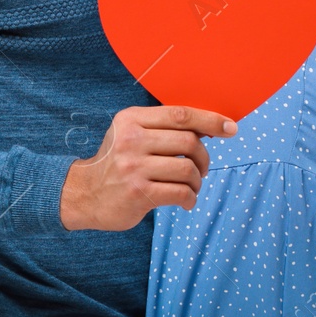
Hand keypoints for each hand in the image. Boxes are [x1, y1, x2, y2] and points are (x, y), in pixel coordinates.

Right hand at [60, 105, 237, 231]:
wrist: (84, 194)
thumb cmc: (117, 163)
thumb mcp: (130, 134)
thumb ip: (162, 128)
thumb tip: (208, 128)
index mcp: (131, 119)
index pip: (180, 114)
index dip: (210, 120)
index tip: (230, 128)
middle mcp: (131, 139)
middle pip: (189, 141)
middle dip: (204, 157)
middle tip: (201, 169)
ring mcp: (134, 167)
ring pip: (188, 168)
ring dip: (197, 181)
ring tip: (190, 186)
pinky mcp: (138, 192)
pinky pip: (181, 192)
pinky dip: (190, 198)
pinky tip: (185, 201)